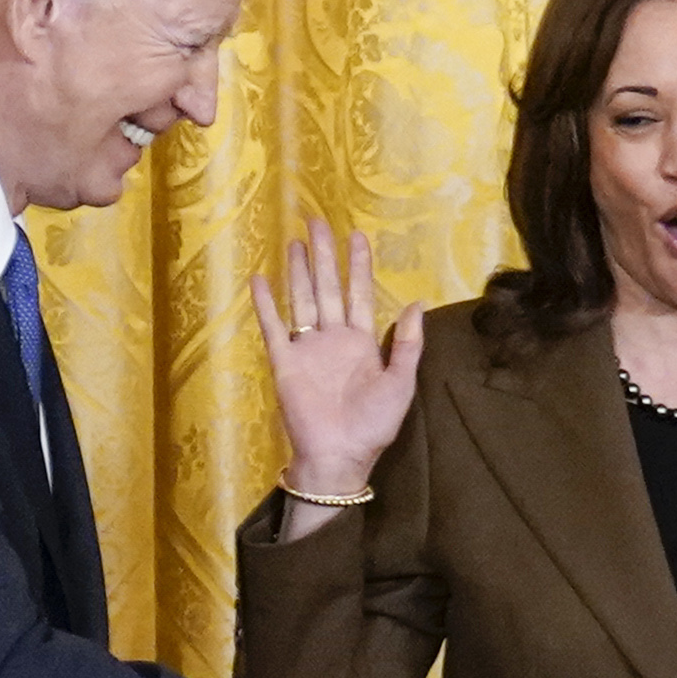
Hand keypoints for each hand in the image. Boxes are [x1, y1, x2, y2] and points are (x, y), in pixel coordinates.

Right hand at [251, 218, 424, 532]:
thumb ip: (408, 344)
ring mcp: (307, 349)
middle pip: (327, 288)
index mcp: (361, 343)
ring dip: (299, 271)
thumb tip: (416, 304)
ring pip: (302, 300)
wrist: (340, 456)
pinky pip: (274, 327)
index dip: (358, 266)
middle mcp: (333, 339)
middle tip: (317, 221)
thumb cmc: (373, 425)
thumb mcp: (401, 383)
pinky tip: (261, 279)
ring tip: (295, 241)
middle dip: (325, 255)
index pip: (359, 294)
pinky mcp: (285, 363)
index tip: (357, 235)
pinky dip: (266, 304)